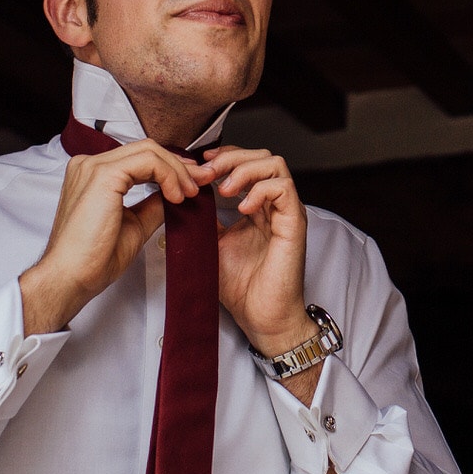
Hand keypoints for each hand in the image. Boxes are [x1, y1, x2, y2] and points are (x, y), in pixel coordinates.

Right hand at [19, 140, 201, 333]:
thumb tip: (174, 194)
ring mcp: (93, 167)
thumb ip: (151, 205)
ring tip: (189, 194)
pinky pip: (147, 162)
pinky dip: (168, 175)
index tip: (192, 183)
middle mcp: (89, 165)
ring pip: (149, 151)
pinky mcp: (103, 176)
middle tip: (200, 183)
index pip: (138, 157)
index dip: (170, 167)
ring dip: (176, 170)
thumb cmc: (93, 259)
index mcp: (92, 174)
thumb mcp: (133, 224)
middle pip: (146, 149)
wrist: (70, 277)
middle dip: (179, 165)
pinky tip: (176, 196)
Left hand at [204, 146, 310, 356]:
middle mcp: (275, 205)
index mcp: (257, 207)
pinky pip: (283, 189)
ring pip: (275, 165)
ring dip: (245, 170)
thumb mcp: (211, 245)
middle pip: (262, 156)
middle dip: (232, 157)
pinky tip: (241, 208)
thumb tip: (178, 205)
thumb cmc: (241, 287)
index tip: (200, 165)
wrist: (261, 316)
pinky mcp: (294, 224)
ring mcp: (286, 212)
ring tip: (224, 190)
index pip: (247, 163)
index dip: (225, 156)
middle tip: (207, 172)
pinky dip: (260, 190)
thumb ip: (203, 222)